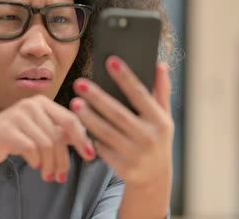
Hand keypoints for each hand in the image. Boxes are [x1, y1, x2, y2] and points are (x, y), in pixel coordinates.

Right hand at [0, 95, 95, 195]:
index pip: (70, 120)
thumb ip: (60, 133)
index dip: (82, 139)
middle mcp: (31, 104)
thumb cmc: (16, 137)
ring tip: (48, 176)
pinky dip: (36, 161)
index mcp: (42, 102)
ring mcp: (18, 115)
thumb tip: (87, 142)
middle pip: (58, 136)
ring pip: (46, 145)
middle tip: (61, 176)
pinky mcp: (7, 129)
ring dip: (50, 165)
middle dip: (63, 160)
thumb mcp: (40, 131)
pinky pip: (31, 149)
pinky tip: (34, 166)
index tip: (90, 156)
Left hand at [70, 56, 173, 187]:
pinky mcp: (123, 168)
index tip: (110, 61)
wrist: (154, 177)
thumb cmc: (156, 138)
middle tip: (79, 83)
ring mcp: (136, 154)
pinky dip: (90, 136)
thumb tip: (161, 64)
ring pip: (106, 132)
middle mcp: (149, 138)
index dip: (126, 78)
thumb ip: (161, 91)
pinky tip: (77, 125)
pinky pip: (102, 149)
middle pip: (118, 114)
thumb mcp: (164, 117)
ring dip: (88, 117)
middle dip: (98, 98)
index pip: (141, 95)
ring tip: (74, 103)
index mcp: (161, 121)